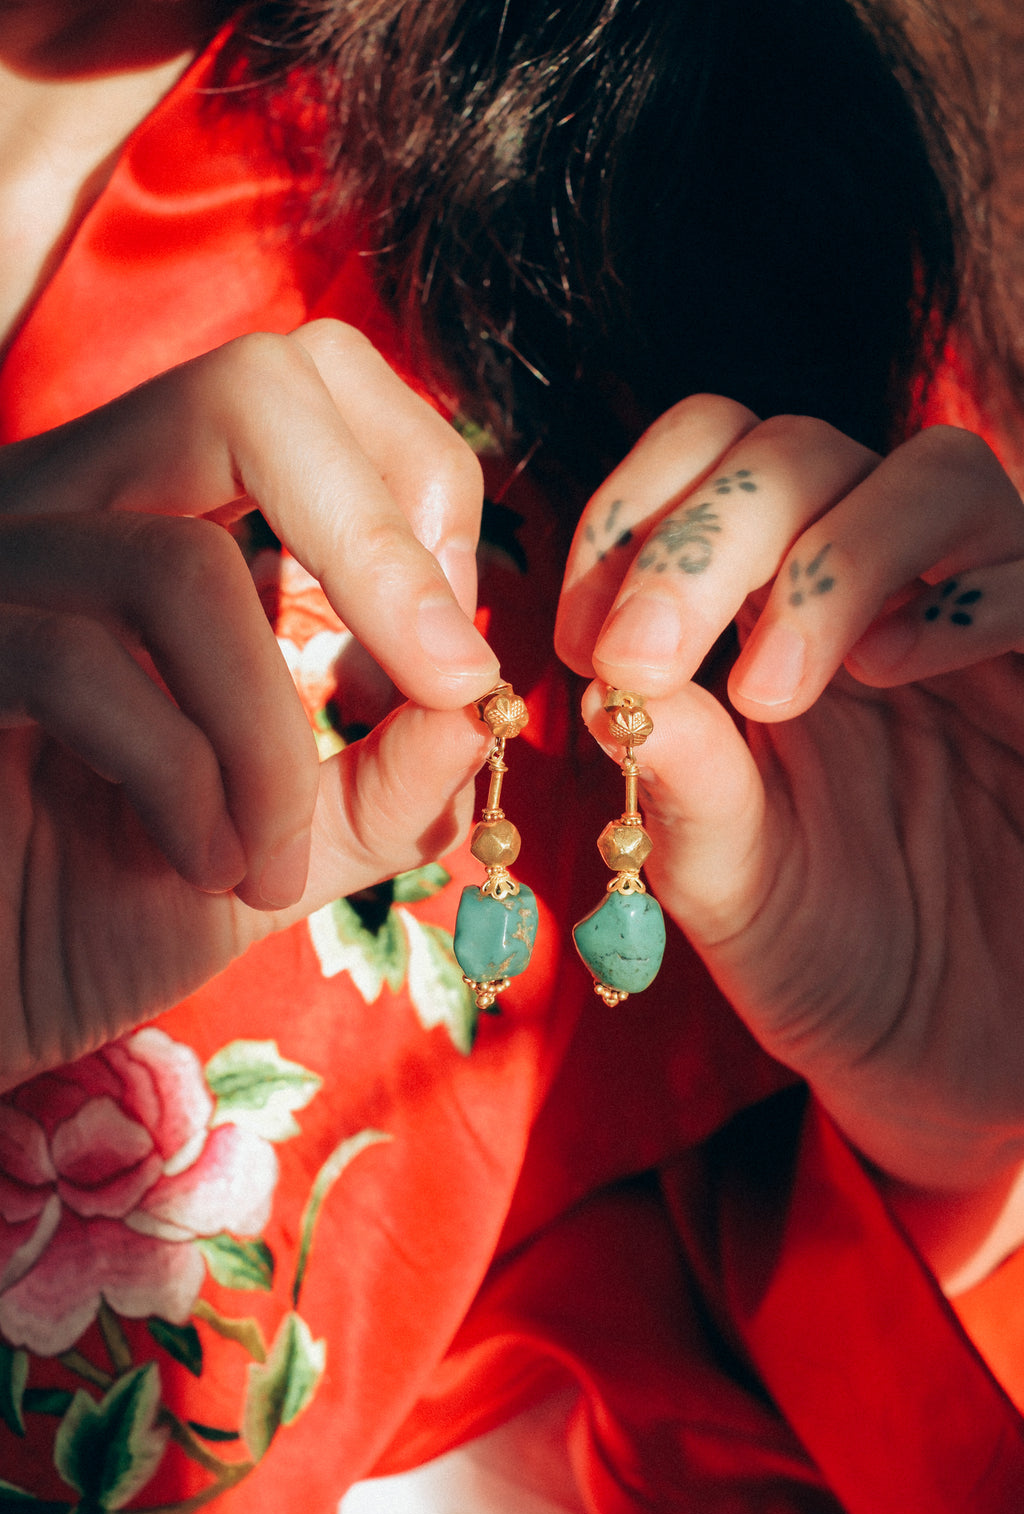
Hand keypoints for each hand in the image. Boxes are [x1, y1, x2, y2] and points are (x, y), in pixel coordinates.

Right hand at [0, 321, 498, 1087]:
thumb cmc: (119, 903)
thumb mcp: (295, 840)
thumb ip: (394, 776)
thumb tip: (481, 702)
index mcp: (171, 517)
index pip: (314, 383)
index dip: (420, 488)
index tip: (454, 651)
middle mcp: (78, 506)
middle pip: (255, 389)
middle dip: (384, 549)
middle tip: (447, 683)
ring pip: (182, 568)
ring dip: (273, 743)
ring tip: (274, 861)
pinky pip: (88, 672)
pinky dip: (191, 789)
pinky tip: (206, 868)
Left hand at [556, 395, 1023, 1207]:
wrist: (950, 1050)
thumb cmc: (826, 954)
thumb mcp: (726, 875)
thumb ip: (678, 774)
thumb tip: (604, 676)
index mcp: (763, 614)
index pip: (702, 462)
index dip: (630, 517)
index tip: (580, 638)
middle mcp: (873, 589)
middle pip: (796, 448)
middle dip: (702, 537)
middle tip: (643, 652)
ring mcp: (978, 616)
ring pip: (934, 472)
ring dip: (829, 558)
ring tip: (771, 688)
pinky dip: (964, 596)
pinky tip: (897, 672)